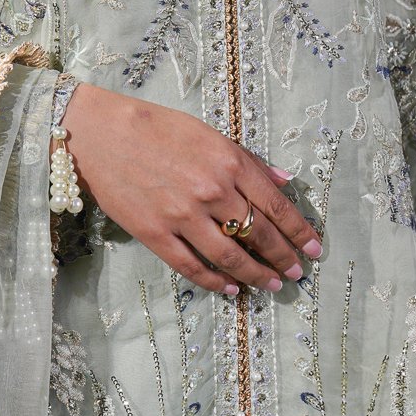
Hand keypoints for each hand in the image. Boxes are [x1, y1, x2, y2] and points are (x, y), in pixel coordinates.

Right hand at [58, 82, 321, 296]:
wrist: (102, 133)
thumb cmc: (157, 127)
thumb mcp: (210, 133)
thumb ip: (249, 160)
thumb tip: (284, 182)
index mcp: (230, 162)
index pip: (277, 206)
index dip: (299, 232)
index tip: (313, 249)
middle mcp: (213, 191)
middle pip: (259, 235)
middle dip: (283, 258)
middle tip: (297, 274)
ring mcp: (183, 216)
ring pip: (231, 257)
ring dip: (256, 275)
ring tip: (271, 285)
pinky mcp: (156, 234)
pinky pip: (192, 267)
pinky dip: (215, 282)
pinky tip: (231, 288)